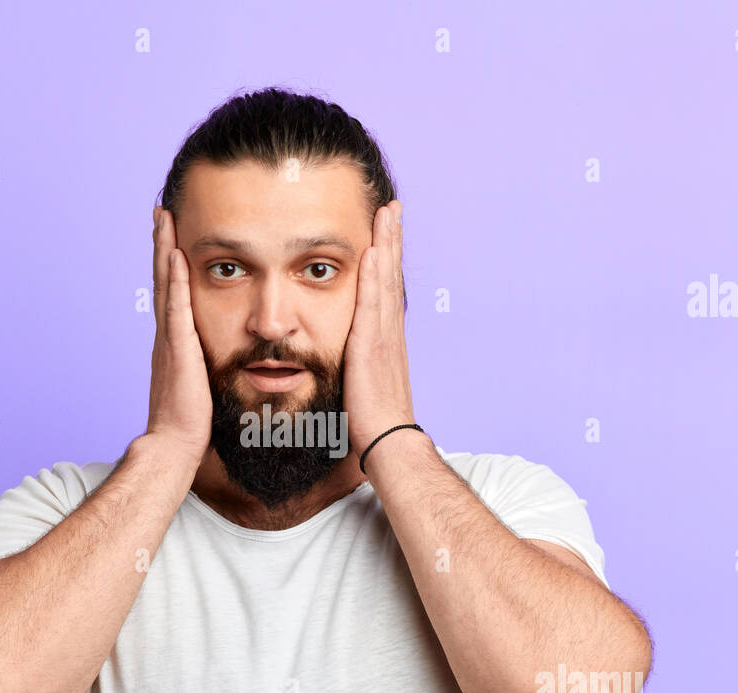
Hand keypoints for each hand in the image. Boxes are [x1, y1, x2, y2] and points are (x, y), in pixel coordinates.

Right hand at [144, 205, 212, 465]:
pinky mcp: (178, 349)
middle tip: (161, 211)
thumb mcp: (205, 388)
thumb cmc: (193, 426)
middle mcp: (167, 336)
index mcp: (175, 344)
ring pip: (166, 285)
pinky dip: (175, 279)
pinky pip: (176, 307)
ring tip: (163, 217)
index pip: (173, 294)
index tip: (172, 235)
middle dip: (162, 244)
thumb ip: (210, 369)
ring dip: (164, 249)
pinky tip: (176, 255)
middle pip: (164, 280)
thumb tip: (232, 362)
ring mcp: (170, 340)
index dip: (171, 264)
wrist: (175, 445)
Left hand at [342, 200, 415, 457]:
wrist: (388, 443)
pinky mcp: (371, 347)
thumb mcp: (360, 385)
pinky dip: (375, 277)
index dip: (386, 258)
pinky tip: (373, 252)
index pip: (385, 289)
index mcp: (384, 340)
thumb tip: (346, 362)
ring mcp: (383, 338)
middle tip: (390, 206)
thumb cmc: (372, 423)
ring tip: (386, 213)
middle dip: (391, 239)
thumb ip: (355, 366)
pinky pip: (372, 305)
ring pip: (385, 282)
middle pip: (390, 275)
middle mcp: (388, 332)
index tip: (385, 230)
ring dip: (386, 245)